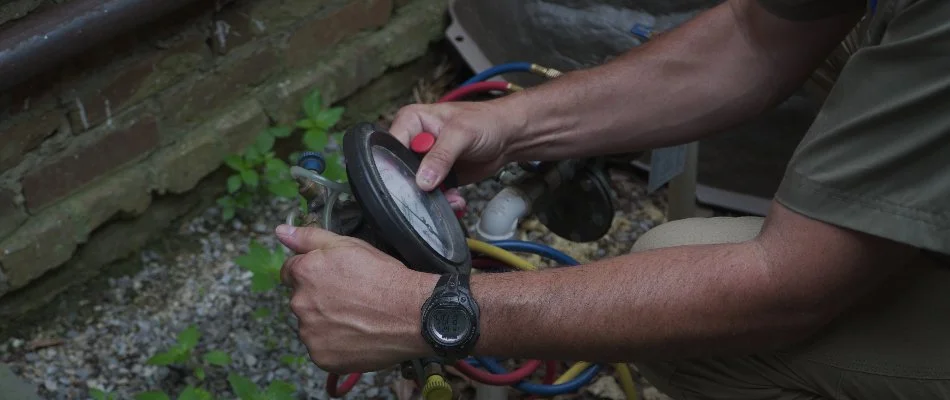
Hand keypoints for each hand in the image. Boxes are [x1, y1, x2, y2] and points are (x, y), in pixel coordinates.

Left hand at [276, 224, 436, 372]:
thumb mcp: (348, 245)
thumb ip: (309, 237)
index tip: (331, 279)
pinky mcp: (322, 357)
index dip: (313, 273)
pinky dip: (335, 344)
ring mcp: (310, 333)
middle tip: (350, 298)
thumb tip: (281, 231)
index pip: (290, 272)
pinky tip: (356, 335)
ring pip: (311, 326)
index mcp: (303, 273)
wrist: (410, 313)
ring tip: (356, 318)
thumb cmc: (383, 277)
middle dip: (319, 298)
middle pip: (301, 300)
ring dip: (326, 322)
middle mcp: (299, 304)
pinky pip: (322, 349)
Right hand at [389, 99, 525, 190]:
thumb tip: (422, 180)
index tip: (408, 182)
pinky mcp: (437, 177)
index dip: (396, 165)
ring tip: (451, 196)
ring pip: (416, 186)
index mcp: (411, 121)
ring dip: (433, 197)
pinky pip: (432, 194)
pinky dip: (444, 200)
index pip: (391, 146)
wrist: (508, 137)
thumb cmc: (486, 122)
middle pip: (401, 169)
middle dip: (417, 185)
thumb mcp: (462, 133)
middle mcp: (414, 141)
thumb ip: (441, 156)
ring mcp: (425, 161)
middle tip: (432, 192)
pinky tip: (456, 199)